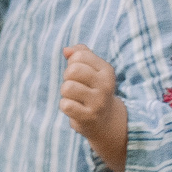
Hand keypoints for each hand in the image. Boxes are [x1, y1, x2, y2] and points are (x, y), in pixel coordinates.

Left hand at [60, 44, 128, 171]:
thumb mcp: (92, 69)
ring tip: (75, 98)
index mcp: (106, 70)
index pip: (79, 55)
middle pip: (73, 69)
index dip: (72, 62)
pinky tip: (74, 109)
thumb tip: (66, 50)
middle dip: (67, 77)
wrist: (105, 121)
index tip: (80, 73)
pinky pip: (66, 105)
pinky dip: (65, 106)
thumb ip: (80, 53)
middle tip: (75, 86)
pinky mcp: (88, 117)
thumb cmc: (93, 90)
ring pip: (67, 87)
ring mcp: (98, 102)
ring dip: (65, 93)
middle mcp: (105, 85)